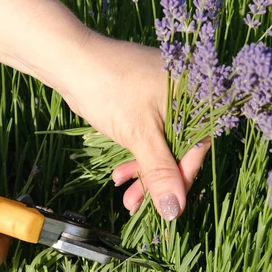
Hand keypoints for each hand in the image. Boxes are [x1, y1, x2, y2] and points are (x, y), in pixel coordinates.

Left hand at [60, 30, 210, 219]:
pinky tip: (119, 174)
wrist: (73, 61)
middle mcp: (187, 94)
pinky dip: (137, 155)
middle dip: (158, 179)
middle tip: (136, 204)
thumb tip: (175, 211)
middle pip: (181, 148)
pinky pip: (150, 135)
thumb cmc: (111, 91)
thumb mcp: (139, 136)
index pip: (198, 146)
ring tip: (124, 196)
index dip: (182, 177)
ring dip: (144, 172)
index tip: (167, 204)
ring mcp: (165, 97)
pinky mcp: (147, 101)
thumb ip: (160, 173)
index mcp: (196, 95)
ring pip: (163, 144)